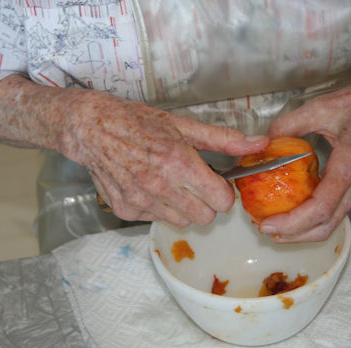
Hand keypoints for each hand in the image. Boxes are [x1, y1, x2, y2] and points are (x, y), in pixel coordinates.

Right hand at [58, 89, 268, 226]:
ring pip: (181, 221)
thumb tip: (259, 144)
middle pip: (205, 217)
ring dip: (183, 207)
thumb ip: (223, 139)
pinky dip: (158, 207)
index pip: (222, 200)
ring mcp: (141, 201)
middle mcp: (160, 186)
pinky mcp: (126, 210)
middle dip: (206, 202)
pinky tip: (149, 187)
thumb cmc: (136, 122)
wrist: (91, 128)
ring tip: (170, 183)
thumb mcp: (182, 125)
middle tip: (195, 183)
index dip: (223, 191)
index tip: (216, 181)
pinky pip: (156, 219)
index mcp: (179, 163)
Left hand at [261, 66, 350, 241]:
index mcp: (350, 163)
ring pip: (332, 222)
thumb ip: (288, 125)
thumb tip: (264, 142)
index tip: (268, 224)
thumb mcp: (321, 107)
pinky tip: (294, 210)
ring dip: (303, 230)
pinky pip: (336, 210)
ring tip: (276, 225)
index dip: (292, 223)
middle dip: (293, 235)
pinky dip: (313, 218)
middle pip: (326, 225)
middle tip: (265, 229)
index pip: (321, 207)